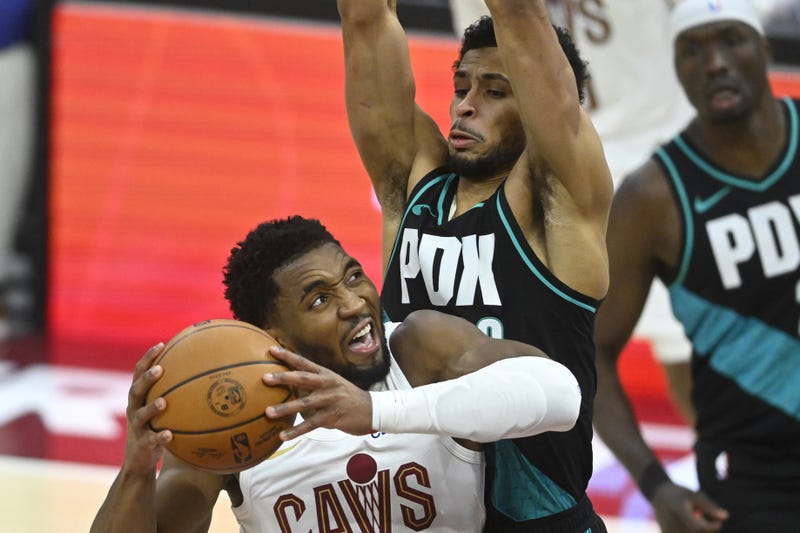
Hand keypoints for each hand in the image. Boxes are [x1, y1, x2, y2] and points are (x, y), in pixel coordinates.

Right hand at [122, 343, 172, 473]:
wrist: (139, 462)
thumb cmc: (156, 429)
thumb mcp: (163, 410)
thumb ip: (176, 394)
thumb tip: (205, 375)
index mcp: (139, 398)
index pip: (138, 373)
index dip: (147, 358)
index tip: (161, 344)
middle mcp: (134, 410)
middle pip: (136, 390)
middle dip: (147, 379)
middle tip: (160, 369)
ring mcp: (136, 427)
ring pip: (141, 414)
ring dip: (152, 407)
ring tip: (164, 402)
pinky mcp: (141, 445)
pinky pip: (151, 440)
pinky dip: (160, 437)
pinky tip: (170, 435)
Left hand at [263, 346, 372, 440]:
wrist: (371, 409)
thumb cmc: (346, 397)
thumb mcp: (332, 384)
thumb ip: (313, 384)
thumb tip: (290, 386)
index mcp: (325, 374)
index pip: (303, 362)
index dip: (287, 355)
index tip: (271, 349)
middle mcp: (327, 384)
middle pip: (303, 378)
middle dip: (283, 378)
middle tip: (265, 378)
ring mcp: (330, 400)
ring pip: (304, 404)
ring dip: (285, 408)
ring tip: (268, 412)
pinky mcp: (333, 417)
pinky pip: (311, 425)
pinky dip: (296, 431)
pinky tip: (283, 436)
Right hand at [651, 482, 728, 531]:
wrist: (658, 495)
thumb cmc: (679, 493)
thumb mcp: (694, 494)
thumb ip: (709, 506)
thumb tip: (726, 517)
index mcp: (679, 510)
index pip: (701, 527)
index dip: (713, 526)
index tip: (718, 521)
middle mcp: (672, 523)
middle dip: (705, 528)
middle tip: (702, 517)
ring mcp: (669, 531)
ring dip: (697, 530)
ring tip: (693, 519)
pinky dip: (690, 531)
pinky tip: (686, 524)